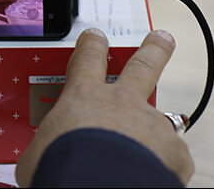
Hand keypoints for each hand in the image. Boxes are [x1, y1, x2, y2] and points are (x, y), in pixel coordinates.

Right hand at [16, 28, 193, 186]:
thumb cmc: (60, 166)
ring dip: (158, 124)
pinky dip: (162, 165)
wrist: (96, 184)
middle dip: (153, 50)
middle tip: (161, 38)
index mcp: (83, 97)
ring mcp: (151, 124)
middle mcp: (121, 103)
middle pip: (142, 66)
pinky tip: (150, 176)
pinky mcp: (175, 151)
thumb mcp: (39, 150)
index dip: (92, 46)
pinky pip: (170, 157)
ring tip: (155, 142)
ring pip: (162, 116)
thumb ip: (50, 141)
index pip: (87, 60)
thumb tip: (46, 155)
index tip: (96, 38)